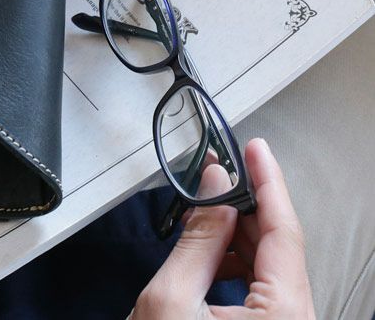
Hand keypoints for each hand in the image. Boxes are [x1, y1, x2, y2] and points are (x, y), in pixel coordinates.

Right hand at [132, 138, 314, 318]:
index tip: (255, 150)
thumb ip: (198, 240)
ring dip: (235, 233)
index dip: (267, 182)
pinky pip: (263, 286)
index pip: (282, 231)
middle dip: (243, 205)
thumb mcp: (171, 296)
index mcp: (281, 315)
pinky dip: (235, 260)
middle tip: (219, 173)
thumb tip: (215, 187)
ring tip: (202, 214)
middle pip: (277, 246)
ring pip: (270, 264)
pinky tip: (209, 250)